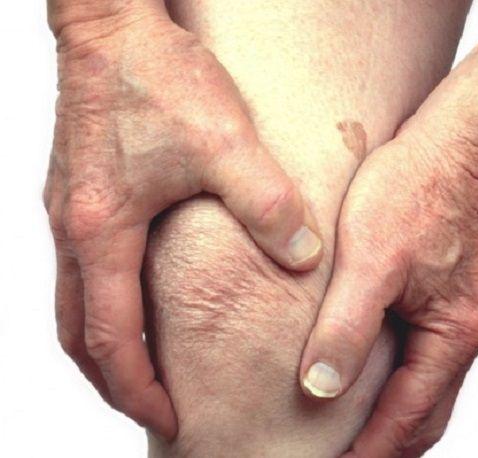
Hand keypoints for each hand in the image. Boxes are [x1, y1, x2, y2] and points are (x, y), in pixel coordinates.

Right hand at [44, 6, 322, 438]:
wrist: (114, 25)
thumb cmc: (158, 78)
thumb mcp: (227, 144)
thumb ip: (270, 207)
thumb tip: (306, 256)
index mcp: (102, 232)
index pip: (110, 341)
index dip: (138, 389)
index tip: (169, 417)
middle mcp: (73, 230)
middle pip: (77, 335)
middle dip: (112, 380)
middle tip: (152, 405)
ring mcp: (69, 210)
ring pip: (72, 303)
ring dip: (104, 344)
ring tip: (143, 365)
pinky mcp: (79, 189)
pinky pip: (79, 267)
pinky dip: (103, 301)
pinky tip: (137, 294)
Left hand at [299, 119, 477, 455]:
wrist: (457, 139)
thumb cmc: (415, 189)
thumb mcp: (371, 260)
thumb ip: (346, 328)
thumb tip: (319, 390)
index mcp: (450, 336)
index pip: (406, 419)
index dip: (367, 452)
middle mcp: (462, 335)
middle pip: (424, 415)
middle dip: (385, 446)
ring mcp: (459, 315)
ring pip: (426, 388)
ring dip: (392, 416)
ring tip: (351, 433)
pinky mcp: (448, 295)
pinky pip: (424, 356)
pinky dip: (398, 381)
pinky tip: (369, 377)